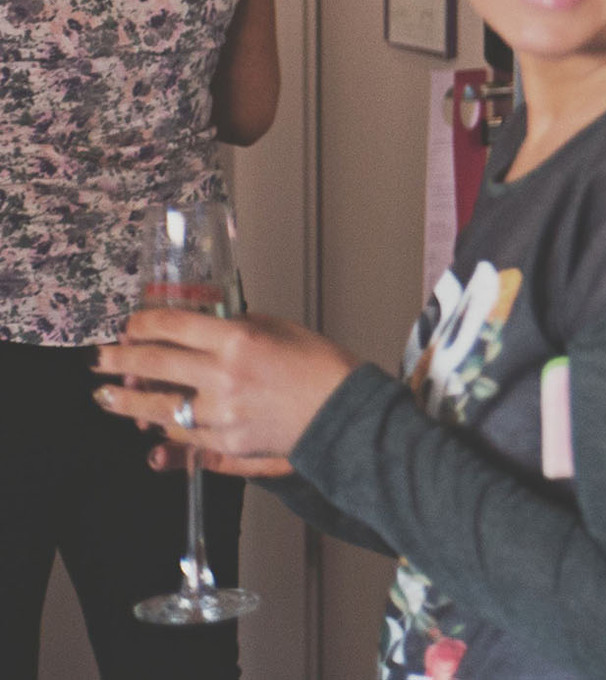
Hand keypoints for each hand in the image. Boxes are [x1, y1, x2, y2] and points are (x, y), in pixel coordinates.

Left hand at [94, 309, 357, 465]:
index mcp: (238, 338)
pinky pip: (185, 436)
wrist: (344, 412)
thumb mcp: (280, 329)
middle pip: (153, 363)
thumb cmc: (320, 366)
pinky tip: (150, 425)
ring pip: (158, 405)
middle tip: (99, 358)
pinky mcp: (226, 442)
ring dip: (127, 400)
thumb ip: (237, 327)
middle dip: (119, 359)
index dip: (141, 323)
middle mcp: (222, 374)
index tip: (129, 325)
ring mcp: (221, 412)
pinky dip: (165, 430)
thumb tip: (202, 329)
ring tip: (108, 396)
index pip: (172, 325)